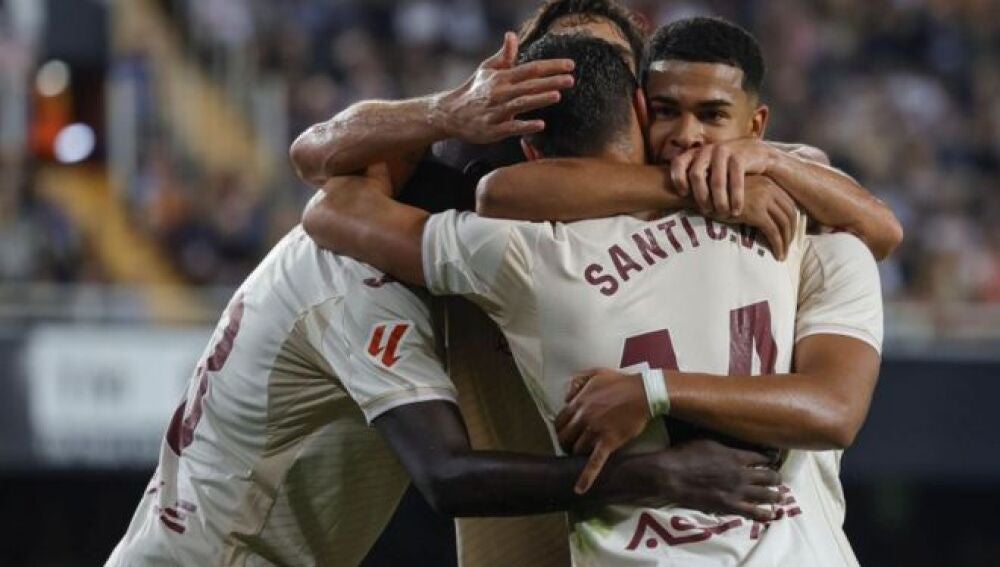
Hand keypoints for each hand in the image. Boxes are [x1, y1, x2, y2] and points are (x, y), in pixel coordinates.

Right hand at [435, 32, 574, 143]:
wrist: (452, 114)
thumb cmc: (475, 90)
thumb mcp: (487, 69)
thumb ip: (504, 55)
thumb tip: (512, 35)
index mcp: (501, 77)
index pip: (530, 69)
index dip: (550, 66)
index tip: (570, 65)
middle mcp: (499, 92)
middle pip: (528, 85)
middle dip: (550, 82)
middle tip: (570, 79)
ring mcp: (496, 111)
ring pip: (520, 104)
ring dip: (539, 99)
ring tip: (557, 95)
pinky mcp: (493, 130)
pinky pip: (511, 127)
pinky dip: (525, 126)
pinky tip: (541, 124)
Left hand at [555, 368, 650, 493]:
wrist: (644, 393)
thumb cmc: (621, 383)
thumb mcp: (595, 373)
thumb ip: (576, 382)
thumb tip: (566, 397)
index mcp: (578, 403)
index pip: (560, 421)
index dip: (561, 430)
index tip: (565, 434)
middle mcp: (583, 418)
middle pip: (564, 437)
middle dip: (566, 444)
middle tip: (571, 447)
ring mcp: (595, 431)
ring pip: (577, 450)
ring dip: (576, 454)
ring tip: (580, 457)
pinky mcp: (608, 442)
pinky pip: (594, 462)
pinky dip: (586, 477)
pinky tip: (580, 489)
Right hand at [643, 439, 782, 521]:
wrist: (672, 475)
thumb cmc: (686, 454)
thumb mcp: (708, 441)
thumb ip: (726, 444)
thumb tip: (734, 442)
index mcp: (737, 456)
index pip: (763, 457)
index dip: (770, 459)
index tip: (773, 460)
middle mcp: (742, 474)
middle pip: (769, 476)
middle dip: (776, 478)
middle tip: (777, 479)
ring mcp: (737, 491)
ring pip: (766, 495)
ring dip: (775, 495)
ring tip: (779, 496)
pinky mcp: (730, 506)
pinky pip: (753, 512)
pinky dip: (764, 513)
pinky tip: (770, 514)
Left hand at [670, 138, 778, 217]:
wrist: (758, 154)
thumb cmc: (728, 168)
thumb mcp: (709, 168)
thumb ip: (695, 176)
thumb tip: (672, 197)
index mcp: (696, 152)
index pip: (678, 163)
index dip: (678, 179)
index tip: (683, 195)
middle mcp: (708, 150)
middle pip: (696, 175)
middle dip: (700, 196)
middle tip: (707, 212)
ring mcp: (724, 151)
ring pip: (716, 181)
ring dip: (719, 201)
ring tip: (723, 214)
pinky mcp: (740, 157)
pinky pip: (735, 180)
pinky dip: (735, 198)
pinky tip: (736, 210)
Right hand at [721, 175, 797, 259]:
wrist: (702, 194)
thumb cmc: (715, 195)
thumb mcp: (740, 192)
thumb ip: (756, 198)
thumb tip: (767, 216)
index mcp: (768, 181)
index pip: (789, 204)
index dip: (792, 221)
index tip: (788, 234)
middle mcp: (769, 188)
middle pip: (790, 213)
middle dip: (791, 232)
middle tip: (788, 246)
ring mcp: (764, 200)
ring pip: (784, 224)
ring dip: (786, 241)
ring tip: (782, 254)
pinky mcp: (757, 213)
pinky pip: (773, 232)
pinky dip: (778, 245)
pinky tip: (777, 255)